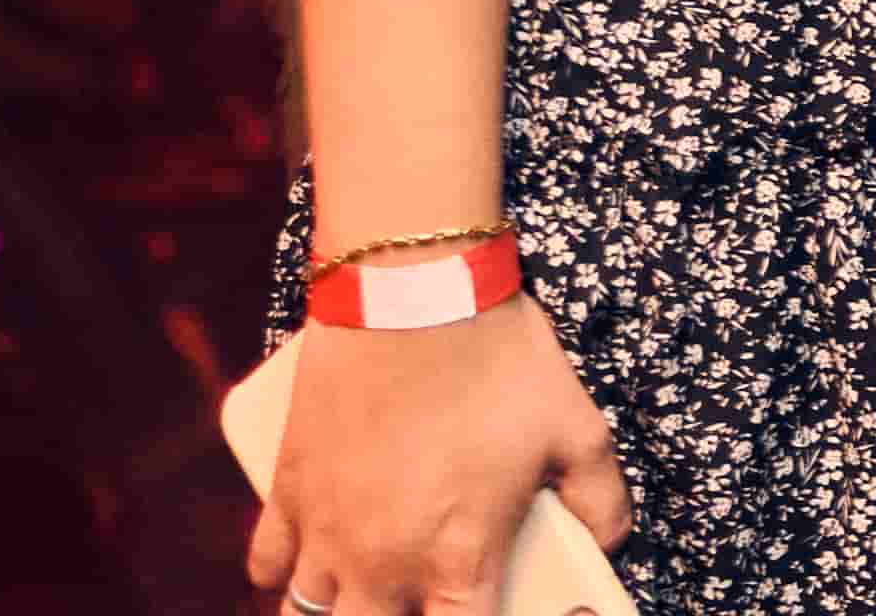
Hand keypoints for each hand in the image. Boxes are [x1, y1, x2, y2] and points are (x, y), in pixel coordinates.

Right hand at [245, 299, 627, 613]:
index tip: (477, 610)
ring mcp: (326, 530)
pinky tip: (303, 565)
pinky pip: (265, 561)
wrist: (415, 292)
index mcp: (458, 559)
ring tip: (362, 594)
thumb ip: (601, 499)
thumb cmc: (501, 360)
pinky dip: (279, 573)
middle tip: (420, 596)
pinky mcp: (288, 489)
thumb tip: (611, 541)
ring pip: (305, 615)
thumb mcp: (578, 429)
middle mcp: (383, 562)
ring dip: (334, 611)